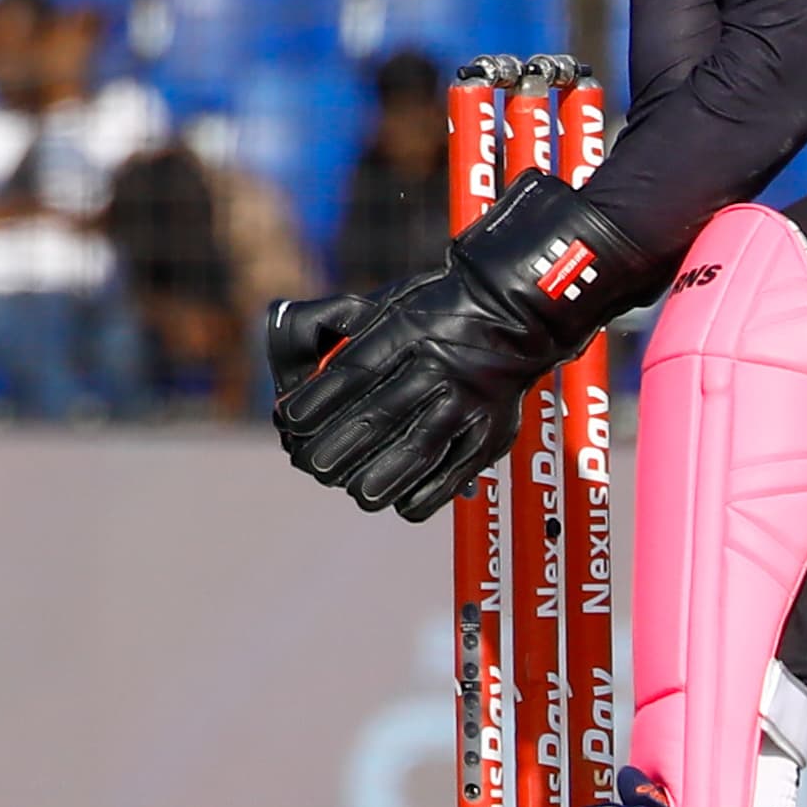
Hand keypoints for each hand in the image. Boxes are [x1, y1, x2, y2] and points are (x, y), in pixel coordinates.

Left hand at [265, 174, 632, 516]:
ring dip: (377, 478)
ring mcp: (469, 401)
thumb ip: (350, 336)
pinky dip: (423, 494)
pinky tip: (399, 501)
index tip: (290, 422)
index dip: (317, 403)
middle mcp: (439, 366)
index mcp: (408, 330)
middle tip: (315, 466)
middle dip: (337, 449)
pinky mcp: (491, 430)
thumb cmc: (438, 309)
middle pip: (379, 417)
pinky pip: (453, 473)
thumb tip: (300, 373)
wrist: (516, 310)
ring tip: (355, 491)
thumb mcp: (391, 305)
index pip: (353, 373)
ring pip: (415, 451)